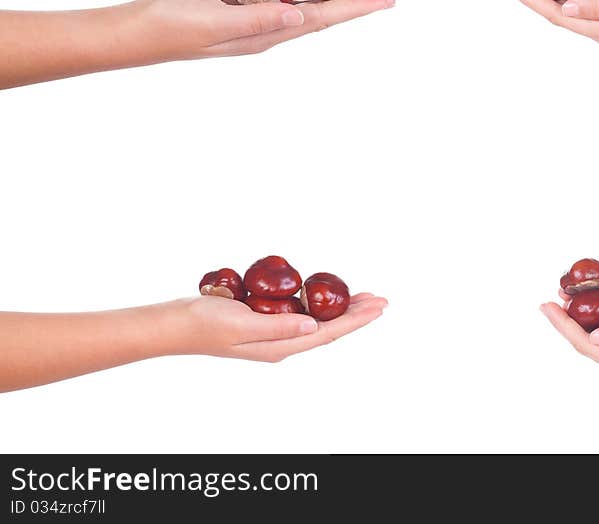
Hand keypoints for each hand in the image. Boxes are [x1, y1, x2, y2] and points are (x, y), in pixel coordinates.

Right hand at [136, 0, 395, 60]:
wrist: (129, 35)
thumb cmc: (166, 28)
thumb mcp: (213, 23)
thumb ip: (256, 21)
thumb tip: (299, 19)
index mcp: (263, 37)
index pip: (320, 20)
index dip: (355, 8)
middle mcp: (262, 35)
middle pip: (318, 18)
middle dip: (352, 6)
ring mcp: (248, 27)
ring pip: (299, 14)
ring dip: (329, 4)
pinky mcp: (231, 17)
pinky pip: (274, 7)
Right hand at [178, 292, 387, 361]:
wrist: (174, 325)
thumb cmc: (204, 323)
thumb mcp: (243, 324)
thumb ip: (280, 326)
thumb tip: (315, 327)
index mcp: (280, 346)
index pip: (328, 333)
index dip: (356, 319)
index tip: (378, 306)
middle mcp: (281, 343)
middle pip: (328, 328)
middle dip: (356, 313)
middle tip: (381, 299)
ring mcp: (272, 333)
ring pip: (317, 321)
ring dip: (340, 308)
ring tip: (361, 296)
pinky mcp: (263, 322)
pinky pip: (300, 314)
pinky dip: (319, 304)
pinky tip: (324, 296)